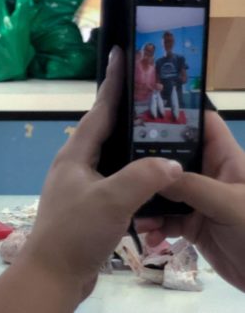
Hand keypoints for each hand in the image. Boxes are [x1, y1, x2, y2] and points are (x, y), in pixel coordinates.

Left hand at [15, 47, 182, 301]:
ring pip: (110, 158)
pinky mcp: (87, 207)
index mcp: (75, 155)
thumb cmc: (75, 231)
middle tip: (151, 98)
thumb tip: (171, 161)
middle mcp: (74, 165)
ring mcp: (79, 187)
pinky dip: (132, 176)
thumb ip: (142, 178)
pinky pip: (113, 182)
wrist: (53, 273)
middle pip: (103, 132)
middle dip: (125, 114)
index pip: (98, 112)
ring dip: (131, 147)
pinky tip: (150, 182)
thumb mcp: (112, 200)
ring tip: (156, 136)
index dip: (113, 84)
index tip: (122, 56)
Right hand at [137, 111, 244, 291]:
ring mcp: (200, 200)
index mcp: (226, 160)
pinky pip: (165, 218)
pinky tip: (150, 236)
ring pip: (164, 190)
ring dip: (147, 201)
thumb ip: (191, 186)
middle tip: (123, 169)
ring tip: (136, 214)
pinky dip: (154, 226)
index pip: (202, 125)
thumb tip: (151, 173)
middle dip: (148, 164)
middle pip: (173, 157)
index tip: (141, 118)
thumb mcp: (229, 204)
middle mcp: (210, 175)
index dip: (177, 116)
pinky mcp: (193, 225)